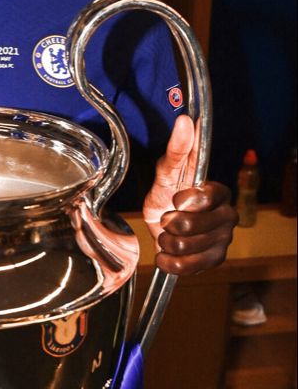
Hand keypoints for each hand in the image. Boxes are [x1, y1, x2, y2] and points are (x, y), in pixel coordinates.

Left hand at [142, 115, 237, 275]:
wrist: (160, 223)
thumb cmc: (168, 193)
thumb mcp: (167, 171)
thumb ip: (176, 149)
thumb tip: (185, 121)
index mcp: (220, 192)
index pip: (208, 197)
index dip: (186, 200)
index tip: (175, 199)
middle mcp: (228, 216)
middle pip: (194, 226)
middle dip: (170, 223)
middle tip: (166, 218)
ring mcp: (223, 240)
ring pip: (187, 247)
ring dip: (167, 241)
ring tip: (167, 234)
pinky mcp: (214, 260)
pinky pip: (188, 267)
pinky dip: (169, 261)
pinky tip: (166, 252)